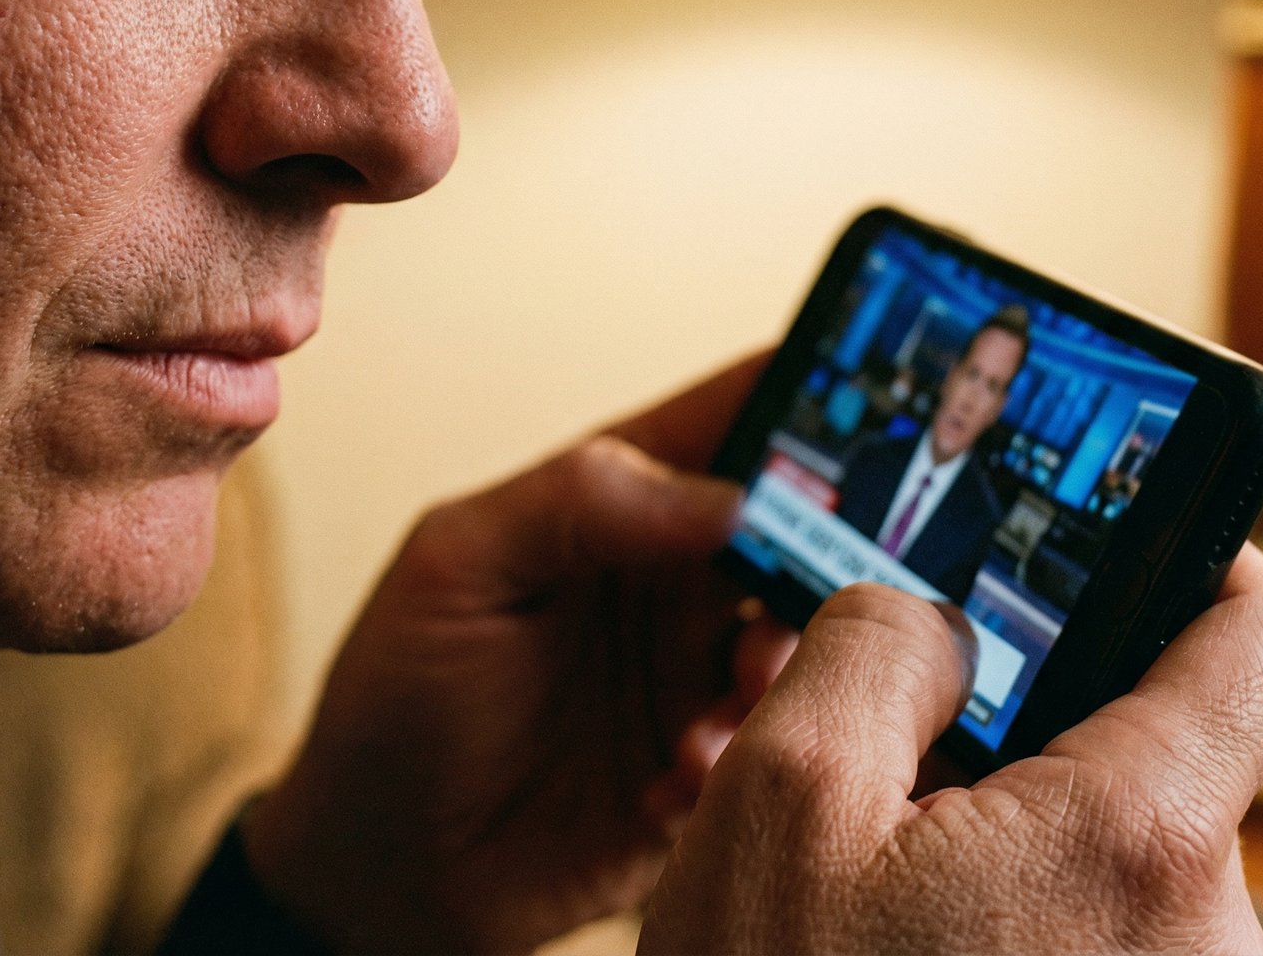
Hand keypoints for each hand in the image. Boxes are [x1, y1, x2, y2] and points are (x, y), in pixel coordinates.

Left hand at [242, 357, 797, 953]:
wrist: (382, 867)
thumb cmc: (398, 694)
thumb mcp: (458, 564)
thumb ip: (577, 501)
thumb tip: (722, 493)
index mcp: (620, 503)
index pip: (733, 420)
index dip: (810, 396)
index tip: (881, 397)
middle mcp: (675, 579)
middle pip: (800, 531)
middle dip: (835, 548)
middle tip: (843, 574)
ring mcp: (696, 673)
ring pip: (808, 641)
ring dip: (792, 663)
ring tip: (731, 691)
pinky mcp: (708, 766)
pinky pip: (780, 747)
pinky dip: (749, 752)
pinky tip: (677, 773)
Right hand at [640, 545, 1262, 955]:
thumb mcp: (781, 798)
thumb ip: (870, 645)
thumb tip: (933, 619)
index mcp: (1135, 843)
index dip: (1206, 560)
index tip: (1141, 540)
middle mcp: (1207, 944)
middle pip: (1161, 752)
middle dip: (1038, 729)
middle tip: (909, 755)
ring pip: (1120, 857)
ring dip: (1011, 836)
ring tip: (884, 887)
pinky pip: (1106, 939)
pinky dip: (1022, 915)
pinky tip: (914, 949)